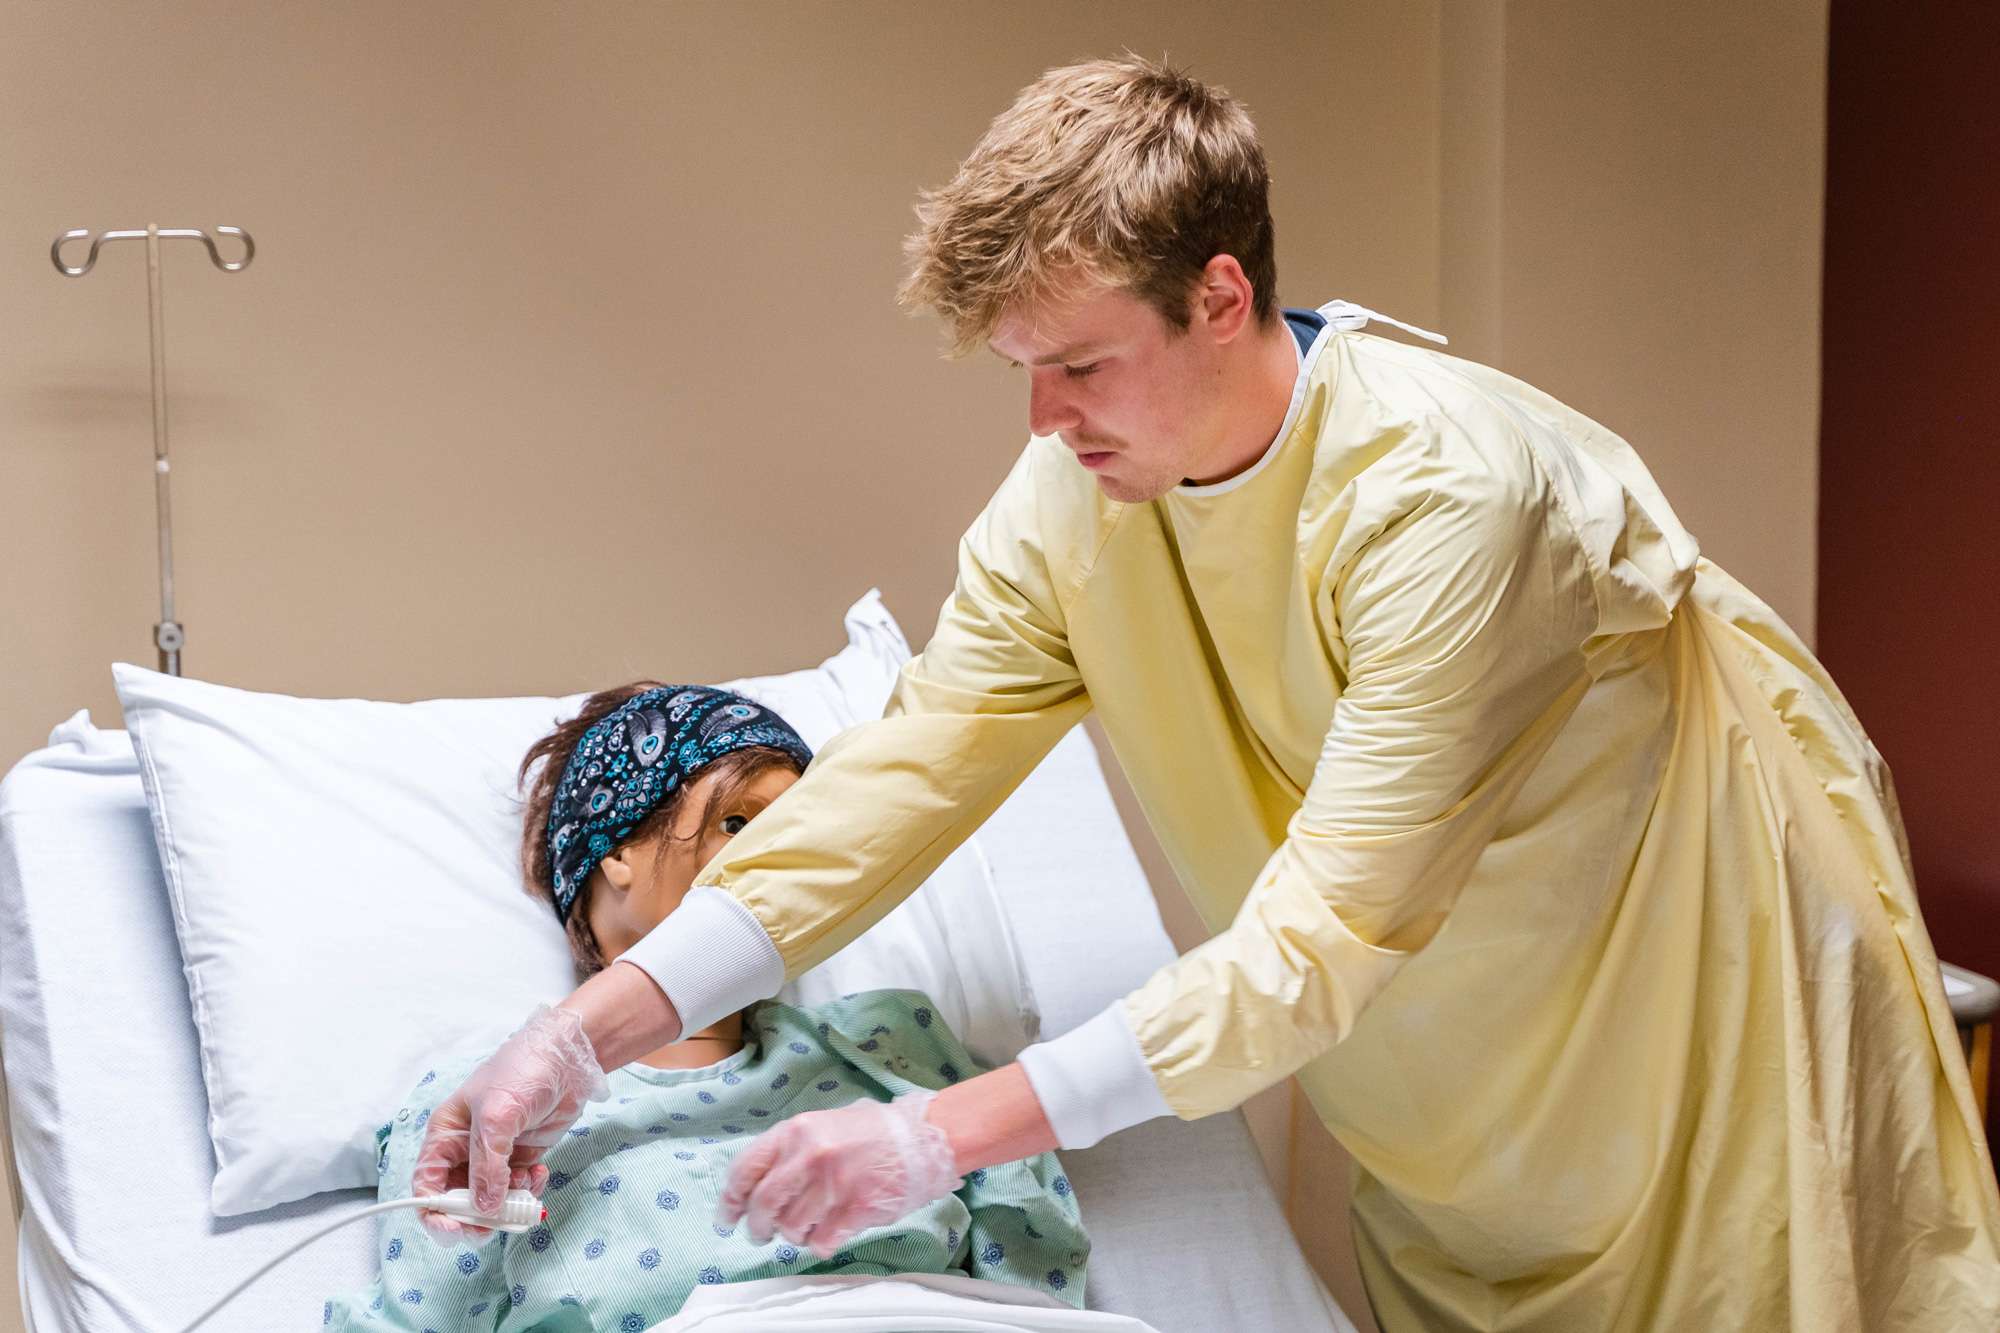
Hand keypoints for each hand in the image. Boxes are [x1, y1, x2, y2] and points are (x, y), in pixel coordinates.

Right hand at [410, 1004, 608, 1237]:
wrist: (569, 1060)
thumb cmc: (523, 1073)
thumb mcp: (497, 1118)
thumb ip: (487, 1166)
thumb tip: (483, 1208)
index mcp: (446, 1135)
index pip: (427, 1185)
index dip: (434, 1213)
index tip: (455, 1231)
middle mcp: (465, 1150)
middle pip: (457, 1201)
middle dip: (475, 1217)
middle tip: (496, 1223)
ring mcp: (495, 1156)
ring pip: (490, 1201)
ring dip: (507, 1204)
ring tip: (526, 1184)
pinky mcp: (521, 1158)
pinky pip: (517, 1190)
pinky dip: (528, 1191)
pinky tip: (539, 1174)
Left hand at [716, 1089, 961, 1256]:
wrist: (927, 1137)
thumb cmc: (875, 1132)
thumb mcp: (825, 1125)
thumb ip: (792, 1150)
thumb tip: (758, 1185)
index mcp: (797, 1131)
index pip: (746, 1168)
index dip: (731, 1198)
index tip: (727, 1217)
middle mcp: (810, 1155)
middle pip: (764, 1204)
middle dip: (758, 1226)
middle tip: (762, 1234)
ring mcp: (834, 1183)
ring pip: (791, 1228)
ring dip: (793, 1235)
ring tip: (806, 1227)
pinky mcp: (857, 1208)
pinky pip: (821, 1241)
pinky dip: (819, 1244)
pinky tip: (829, 1234)